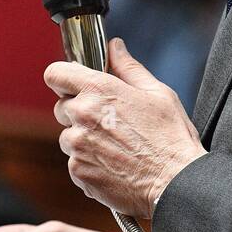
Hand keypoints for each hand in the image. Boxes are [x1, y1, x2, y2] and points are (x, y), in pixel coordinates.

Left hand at [47, 37, 205, 218]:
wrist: (176, 184)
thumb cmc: (172, 138)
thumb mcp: (158, 93)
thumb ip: (129, 67)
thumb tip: (114, 47)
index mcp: (99, 90)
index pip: (55, 73)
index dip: (63, 78)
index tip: (72, 85)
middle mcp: (82, 115)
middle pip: (62, 107)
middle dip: (80, 112)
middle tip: (109, 122)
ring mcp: (78, 146)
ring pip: (69, 137)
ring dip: (84, 140)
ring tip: (116, 148)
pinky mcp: (78, 172)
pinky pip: (75, 162)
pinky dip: (90, 164)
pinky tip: (115, 165)